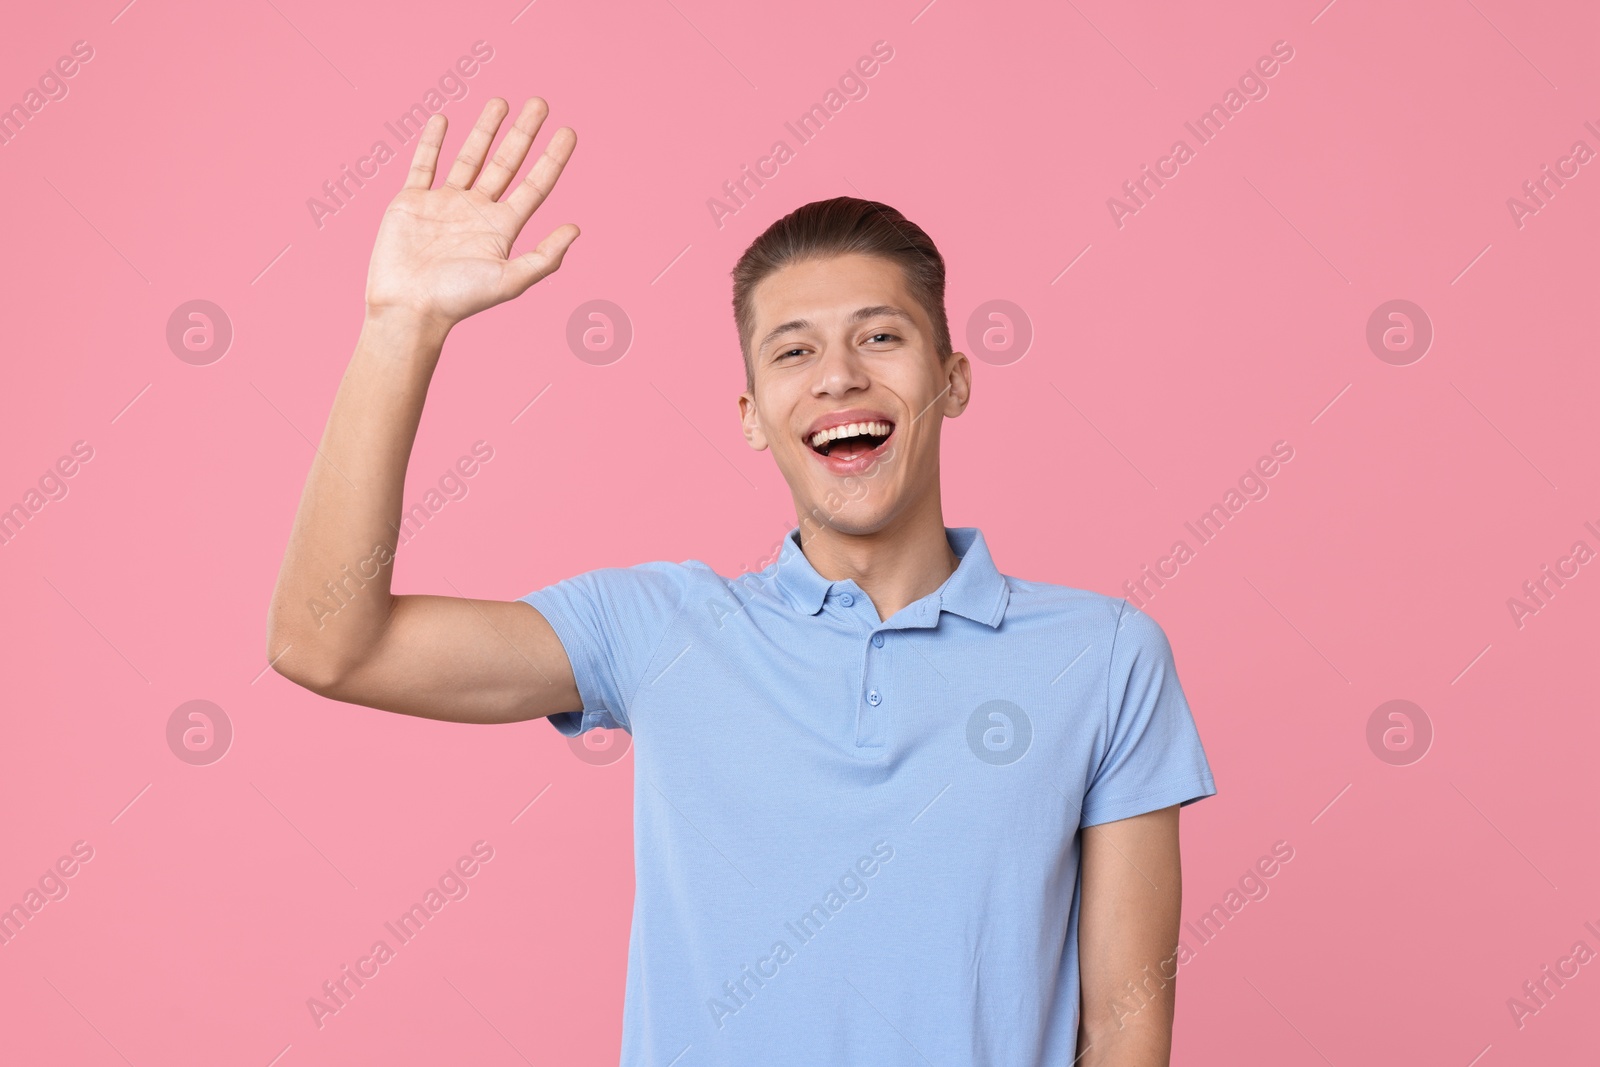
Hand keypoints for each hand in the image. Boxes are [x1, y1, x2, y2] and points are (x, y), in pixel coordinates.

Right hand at [364, 97, 578, 328]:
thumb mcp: (510, 281)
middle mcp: (476, 212)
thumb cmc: (459, 300)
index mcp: (502, 228)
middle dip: (524, 133)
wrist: (408, 308)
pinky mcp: (412, 201)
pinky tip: (444, 120)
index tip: (569, 131)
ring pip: (469, 157)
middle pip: (507, 163)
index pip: (535, 185)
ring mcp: (444, 204)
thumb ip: (544, 257)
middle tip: (540, 103)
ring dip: (485, 130)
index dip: (553, 159)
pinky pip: (424, 164)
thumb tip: (576, 229)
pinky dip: (433, 142)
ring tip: (500, 101)